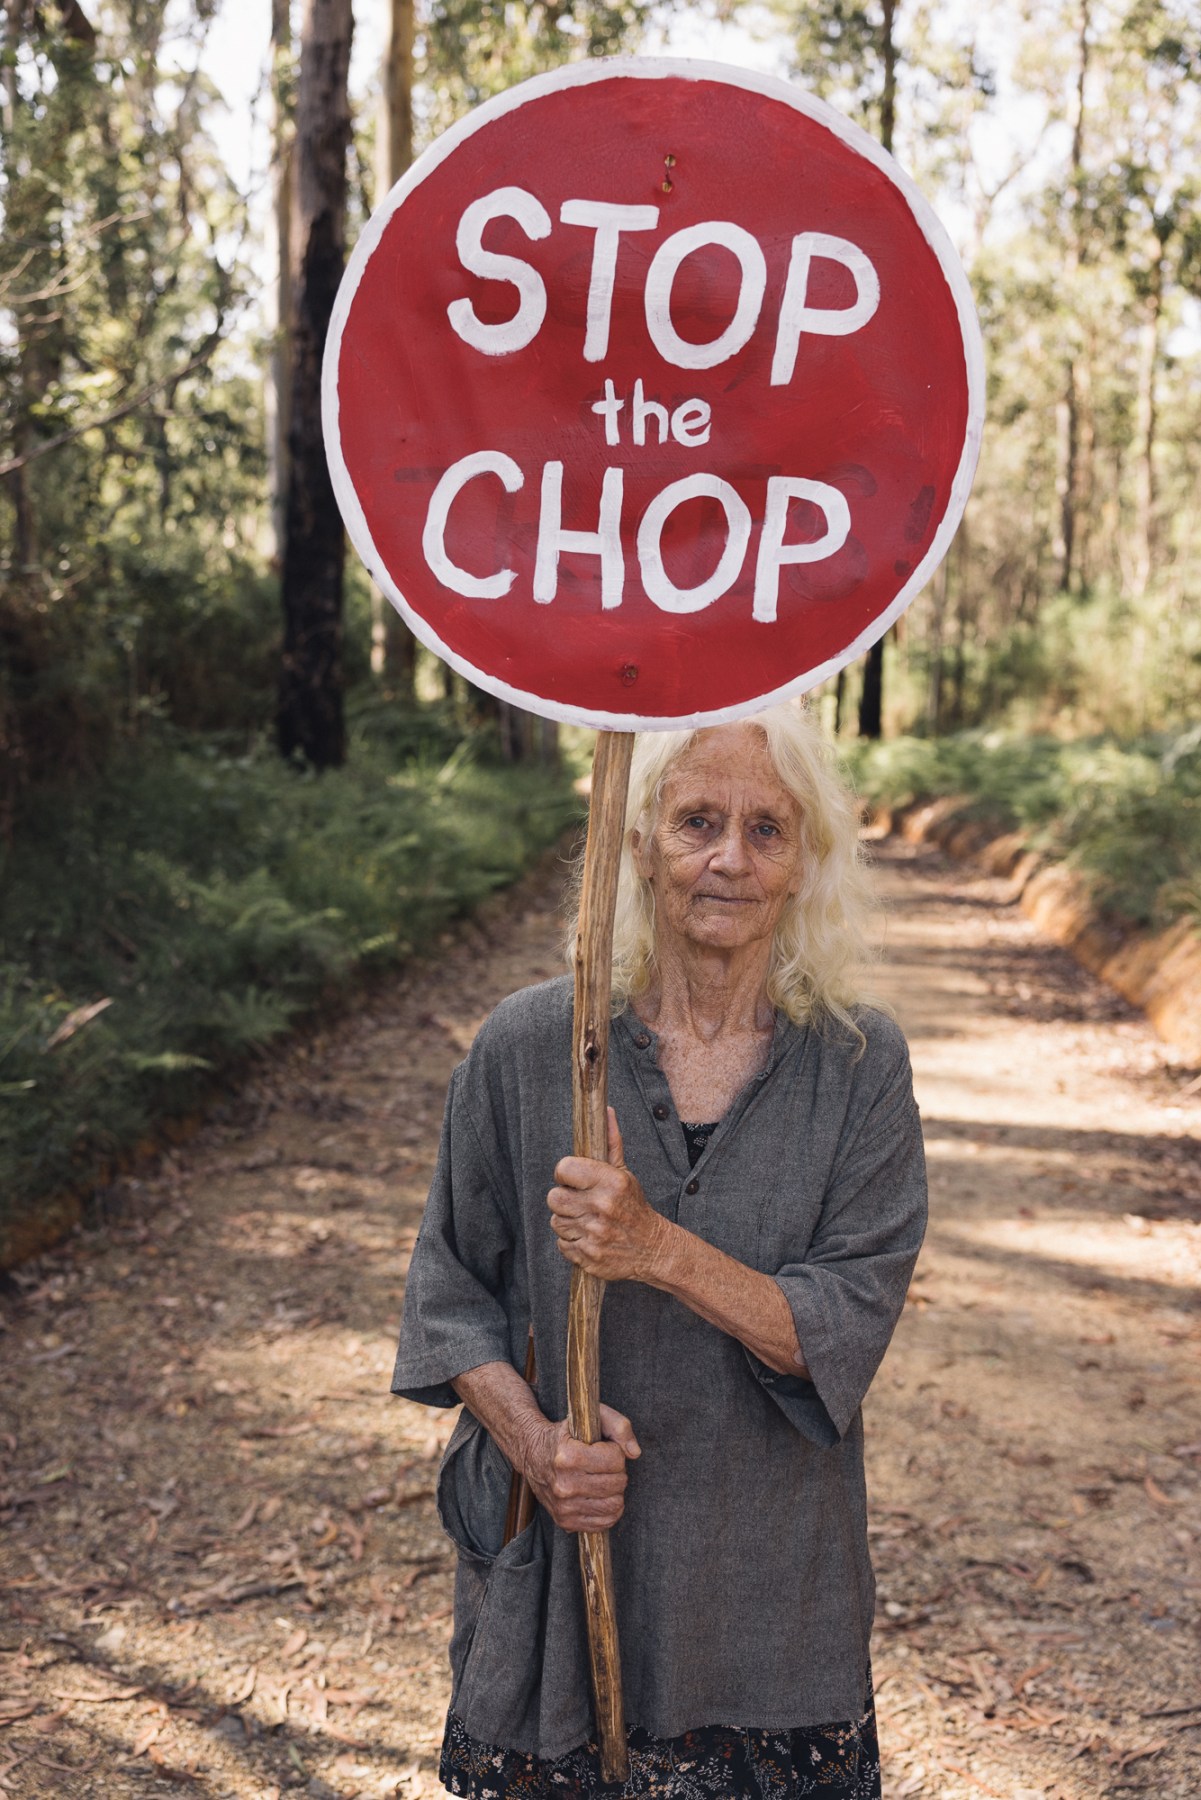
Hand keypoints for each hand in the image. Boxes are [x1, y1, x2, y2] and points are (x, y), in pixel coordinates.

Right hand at [522, 1405, 640, 1532]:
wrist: (532, 1453)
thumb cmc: (566, 1434)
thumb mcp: (589, 1417)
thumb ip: (618, 1426)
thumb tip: (635, 1453)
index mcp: (568, 1456)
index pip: (615, 1459)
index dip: (615, 1451)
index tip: (604, 1448)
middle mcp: (564, 1484)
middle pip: (617, 1483)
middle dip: (618, 1471)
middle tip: (604, 1465)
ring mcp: (564, 1506)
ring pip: (614, 1505)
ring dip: (615, 1491)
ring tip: (603, 1480)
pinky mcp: (565, 1521)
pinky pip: (603, 1523)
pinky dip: (609, 1510)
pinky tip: (600, 1496)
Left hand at [548, 1108, 672, 1281]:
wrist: (653, 1249)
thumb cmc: (634, 1206)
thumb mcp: (625, 1173)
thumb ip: (610, 1143)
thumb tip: (606, 1111)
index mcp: (611, 1182)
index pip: (563, 1169)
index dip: (565, 1174)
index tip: (572, 1178)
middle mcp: (602, 1207)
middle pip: (553, 1198)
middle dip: (564, 1199)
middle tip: (579, 1201)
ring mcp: (595, 1234)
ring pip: (556, 1222)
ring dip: (568, 1221)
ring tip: (586, 1219)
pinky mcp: (588, 1257)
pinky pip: (562, 1244)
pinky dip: (572, 1242)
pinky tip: (588, 1237)